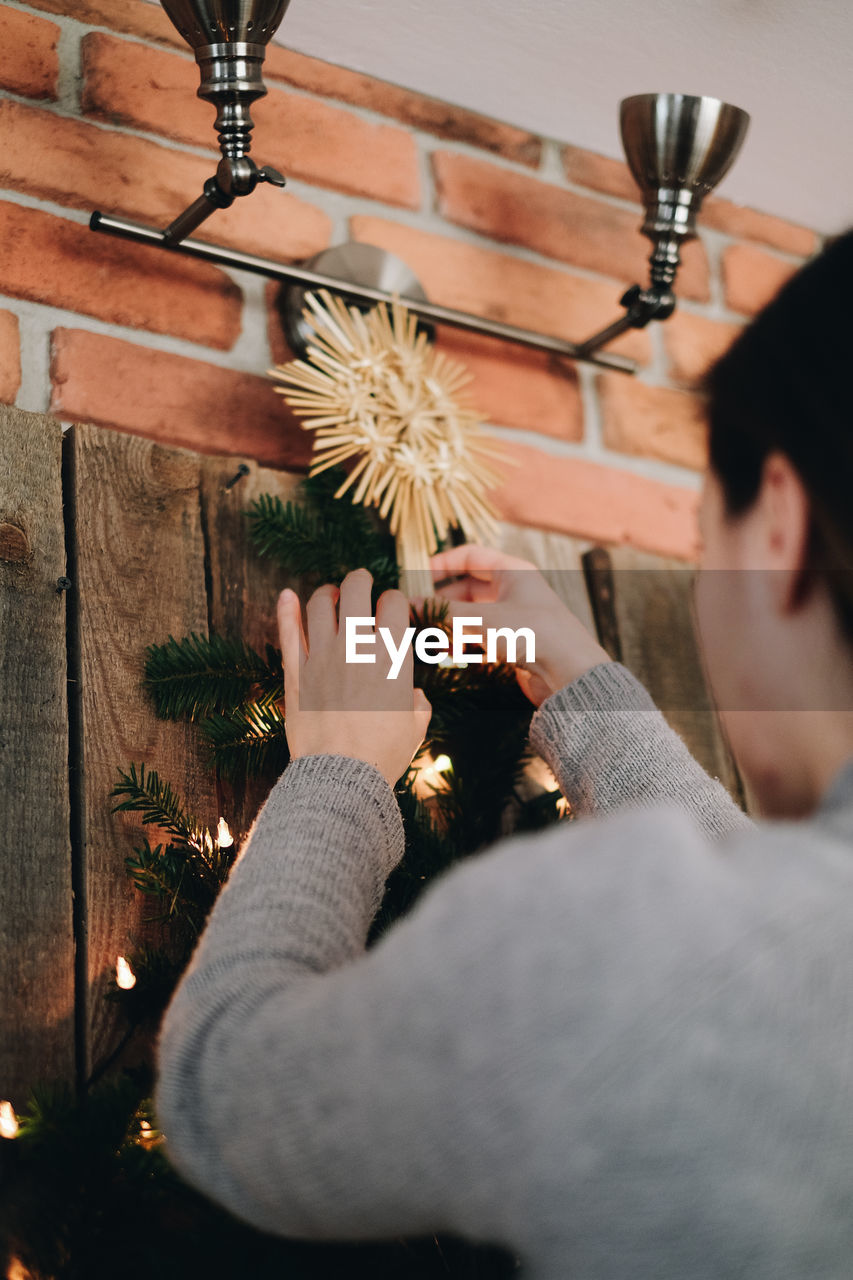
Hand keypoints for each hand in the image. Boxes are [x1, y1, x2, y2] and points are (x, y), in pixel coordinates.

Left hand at [278, 568, 431, 788]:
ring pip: (320, 604)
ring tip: (330, 593)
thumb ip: (417, 705)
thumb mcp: (414, 728)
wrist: (340, 775)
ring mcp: (322, 656)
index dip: (394, 599)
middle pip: (356, 589)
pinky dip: (286, 610)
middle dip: (360, 579)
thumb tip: (415, 697)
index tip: (392, 606)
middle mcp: (357, 647)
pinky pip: (288, 632)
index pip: (395, 604)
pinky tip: (286, 596)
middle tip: (361, 580)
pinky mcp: (296, 672)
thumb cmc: (382, 754)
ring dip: (326, 592)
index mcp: (392, 656)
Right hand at [416, 544, 609, 706]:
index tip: (418, 575)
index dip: (443, 562)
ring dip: (449, 622)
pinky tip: (445, 650)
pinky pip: (480, 635)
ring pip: (472, 613)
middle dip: (441, 599)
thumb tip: (410, 605)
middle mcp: (513, 590)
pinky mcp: (513, 641)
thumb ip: (444, 612)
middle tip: (416, 611)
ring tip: (425, 633)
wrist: (569, 672)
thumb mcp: (483, 618)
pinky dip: (461, 639)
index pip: (471, 555)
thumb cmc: (533, 634)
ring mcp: (512, 616)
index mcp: (512, 571)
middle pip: (467, 586)